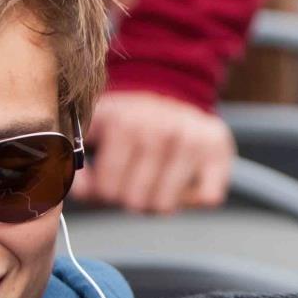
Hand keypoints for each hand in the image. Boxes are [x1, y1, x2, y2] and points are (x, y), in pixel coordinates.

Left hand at [73, 90, 233, 211]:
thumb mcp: (95, 134)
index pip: (108, 191)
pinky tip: (186, 177)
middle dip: (134, 198)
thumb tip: (79, 189)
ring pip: (167, 205)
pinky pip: (206, 199)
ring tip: (159, 178)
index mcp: (123, 123)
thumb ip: (78, 167)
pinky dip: (195, 196)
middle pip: (137, 202)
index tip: (111, 178)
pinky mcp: (219, 151)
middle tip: (137, 179)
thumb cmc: (130, 123)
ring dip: (161, 199)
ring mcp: (192, 140)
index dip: (106, 193)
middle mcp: (160, 129)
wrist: (175, 92)